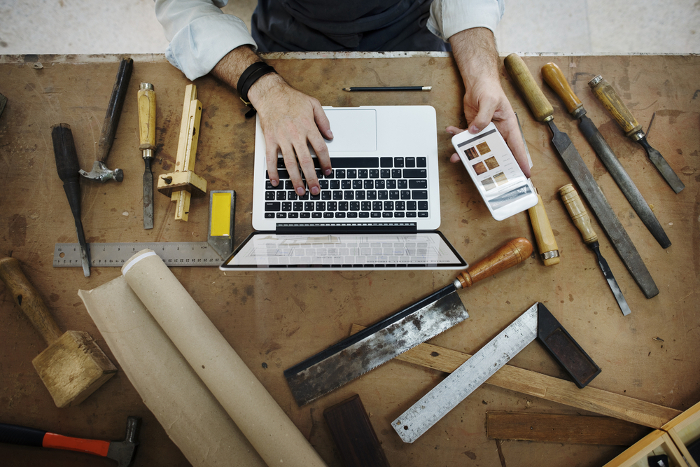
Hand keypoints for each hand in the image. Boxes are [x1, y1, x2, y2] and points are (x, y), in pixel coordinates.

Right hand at [248, 73, 332, 195]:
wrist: (270, 93)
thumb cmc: (291, 98)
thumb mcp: (313, 104)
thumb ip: (323, 120)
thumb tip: (330, 135)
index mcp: (308, 126)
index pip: (320, 148)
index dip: (325, 162)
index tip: (328, 171)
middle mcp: (295, 134)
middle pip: (306, 161)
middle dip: (312, 178)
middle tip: (315, 190)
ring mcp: (282, 138)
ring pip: (290, 163)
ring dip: (295, 179)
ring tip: (300, 191)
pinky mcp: (270, 140)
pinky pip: (271, 159)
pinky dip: (273, 172)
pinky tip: (276, 182)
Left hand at [449, 28, 530, 176]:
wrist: (478, 82)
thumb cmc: (490, 89)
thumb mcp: (490, 102)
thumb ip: (483, 117)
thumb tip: (475, 131)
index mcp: (509, 127)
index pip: (517, 147)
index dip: (521, 162)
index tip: (524, 175)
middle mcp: (498, 132)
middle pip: (496, 152)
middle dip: (490, 164)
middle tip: (484, 176)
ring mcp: (485, 131)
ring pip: (477, 147)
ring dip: (466, 152)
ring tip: (456, 157)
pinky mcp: (473, 128)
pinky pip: (465, 137)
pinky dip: (457, 136)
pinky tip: (450, 131)